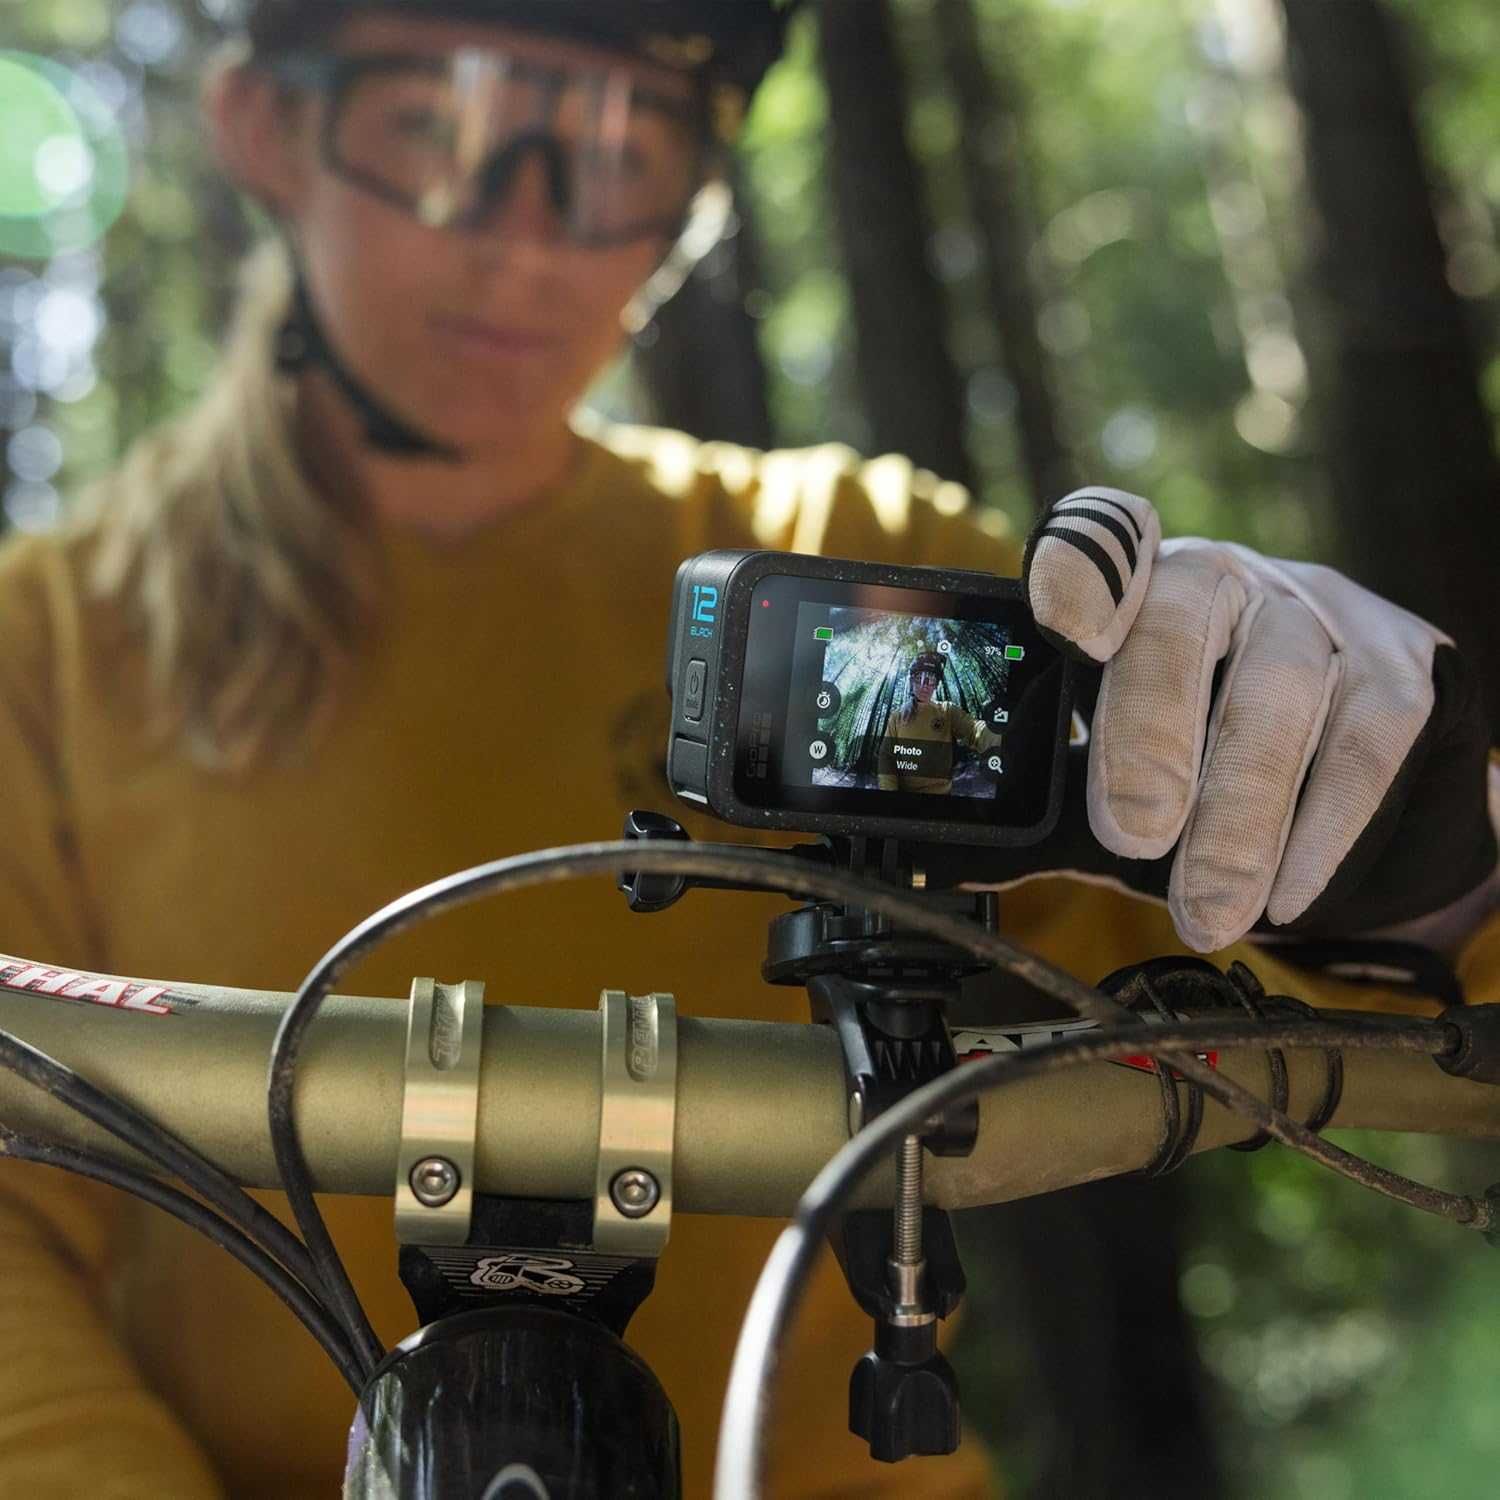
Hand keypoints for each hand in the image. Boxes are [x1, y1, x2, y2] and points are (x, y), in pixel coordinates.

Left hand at [1022, 488, 1497, 952]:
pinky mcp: (1397, 678)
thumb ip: (1044, 810)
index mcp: (1133, 586)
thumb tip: (952, 867)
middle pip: (1184, 620)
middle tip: (1131, 835)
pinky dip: (1321, 833)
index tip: (1063, 625)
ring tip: (1205, 909)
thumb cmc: (1194, 764)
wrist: (1336, 780)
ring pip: (1277, 693)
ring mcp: (1317, 618)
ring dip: (1237, 817)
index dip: (1083, 567)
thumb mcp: (1111, 776)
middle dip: (1152, 732)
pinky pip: (1360, 751)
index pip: (1104, 535)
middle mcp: (1224, 579)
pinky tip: (1284, 894)